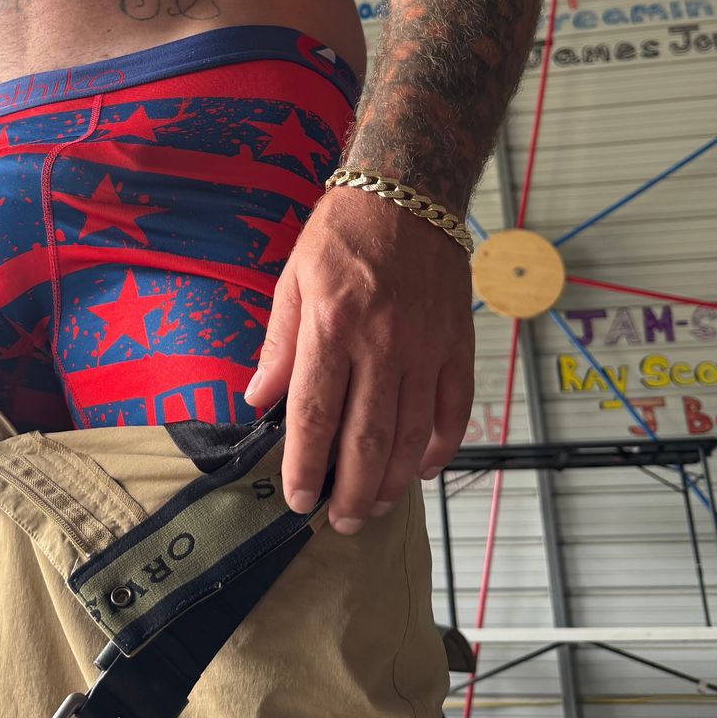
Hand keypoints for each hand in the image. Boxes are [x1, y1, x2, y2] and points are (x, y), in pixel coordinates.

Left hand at [243, 185, 473, 533]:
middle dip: (353, 492)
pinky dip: (441, 446)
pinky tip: (423, 468)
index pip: (315, 415)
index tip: (299, 500)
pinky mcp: (457, 343)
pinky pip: (454, 409)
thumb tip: (259, 401)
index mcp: (332, 326)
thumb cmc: (342, 235)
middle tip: (341, 523)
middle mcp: (381, 341)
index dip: (306, 466)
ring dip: (395, 480)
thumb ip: (279, 346)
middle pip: (367, 438)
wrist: (407, 194)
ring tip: (376, 506)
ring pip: (413, 434)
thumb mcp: (293, 281)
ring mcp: (426, 345)